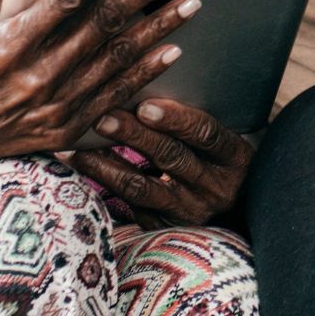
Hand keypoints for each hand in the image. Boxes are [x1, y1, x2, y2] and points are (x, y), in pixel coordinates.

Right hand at [0, 0, 202, 188]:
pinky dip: (145, 74)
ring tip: (189, 2)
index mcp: (7, 45)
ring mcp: (53, 110)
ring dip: (159, 30)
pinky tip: (171, 50)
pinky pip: (114, 98)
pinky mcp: (62, 133)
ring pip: (118, 62)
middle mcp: (35, 79)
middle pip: (105, 27)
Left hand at [70, 100, 252, 227]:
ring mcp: (192, 213)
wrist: (233, 204)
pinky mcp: (168, 229)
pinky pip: (132, 209)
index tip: (145, 104)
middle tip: (102, 118)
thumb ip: (190, 118)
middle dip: (133, 136)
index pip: (206, 134)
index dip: (176, 119)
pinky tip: (85, 171)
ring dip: (108, 166)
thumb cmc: (217, 155)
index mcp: (234, 158)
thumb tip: (141, 86)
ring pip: (145, 189)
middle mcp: (216, 189)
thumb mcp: (218, 136)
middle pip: (172, 158)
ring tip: (80, 148)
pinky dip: (105, 188)